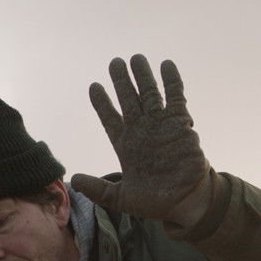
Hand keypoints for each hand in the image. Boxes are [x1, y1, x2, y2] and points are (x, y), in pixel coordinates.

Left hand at [73, 55, 215, 227]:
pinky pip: (176, 97)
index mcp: (125, 144)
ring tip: (135, 58)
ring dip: (143, 76)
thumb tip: (75, 180)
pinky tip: (165, 65)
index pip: (110, 118)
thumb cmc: (154, 202)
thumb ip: (98, 188)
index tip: (93, 86)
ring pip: (149, 94)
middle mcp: (141, 131)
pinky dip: (171, 81)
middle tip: (114, 62)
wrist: (185, 202)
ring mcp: (160, 125)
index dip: (102, 102)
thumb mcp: (120, 198)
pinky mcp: (180, 123)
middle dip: (121, 81)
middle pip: (129, 99)